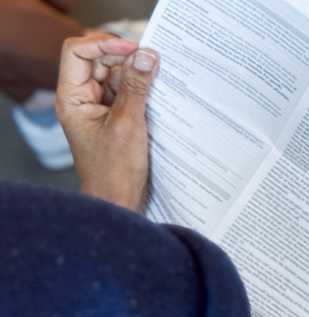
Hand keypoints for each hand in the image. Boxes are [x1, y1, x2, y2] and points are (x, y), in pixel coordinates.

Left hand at [55, 33, 158, 210]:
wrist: (117, 203)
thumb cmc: (115, 172)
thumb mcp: (128, 124)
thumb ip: (136, 87)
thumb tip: (146, 56)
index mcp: (72, 98)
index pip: (77, 52)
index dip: (104, 44)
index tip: (133, 49)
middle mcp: (81, 99)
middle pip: (97, 61)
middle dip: (124, 58)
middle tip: (151, 63)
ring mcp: (97, 108)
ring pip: (114, 75)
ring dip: (135, 74)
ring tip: (157, 79)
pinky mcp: (114, 118)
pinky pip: (125, 93)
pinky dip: (140, 89)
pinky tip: (156, 93)